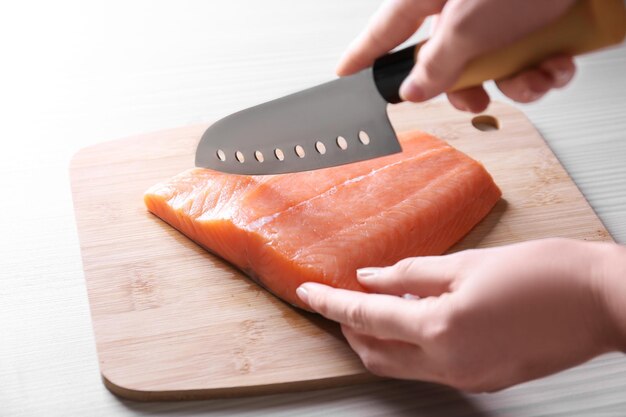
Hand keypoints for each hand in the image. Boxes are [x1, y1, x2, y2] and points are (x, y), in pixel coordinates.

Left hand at [297, 238, 625, 391]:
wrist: (601, 301)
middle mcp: (449, 363)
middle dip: (349, 327)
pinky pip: (430, 367)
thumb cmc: (545, 274)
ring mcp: (467, 377)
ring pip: (400, 365)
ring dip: (377, 339)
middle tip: (337, 299)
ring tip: (368, 309)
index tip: (308, 293)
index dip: (331, 303)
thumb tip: (373, 277)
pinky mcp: (483, 379)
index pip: (366, 316)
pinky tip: (412, 321)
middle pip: (376, 352)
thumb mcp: (467, 263)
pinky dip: (410, 346)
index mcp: (441, 329)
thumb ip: (411, 274)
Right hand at [337, 0, 576, 111]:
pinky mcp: (530, 21)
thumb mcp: (465, 27)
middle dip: (469, 88)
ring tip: (534, 75)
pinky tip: (555, 62)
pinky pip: (526, 58)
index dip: (361, 58)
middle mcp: (457, 9)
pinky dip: (544, 69)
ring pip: (490, 67)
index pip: (382, 35)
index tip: (345, 76)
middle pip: (444, 64)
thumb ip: (434, 65)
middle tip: (478, 97)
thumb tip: (412, 90)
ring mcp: (494, 15)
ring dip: (518, 82)